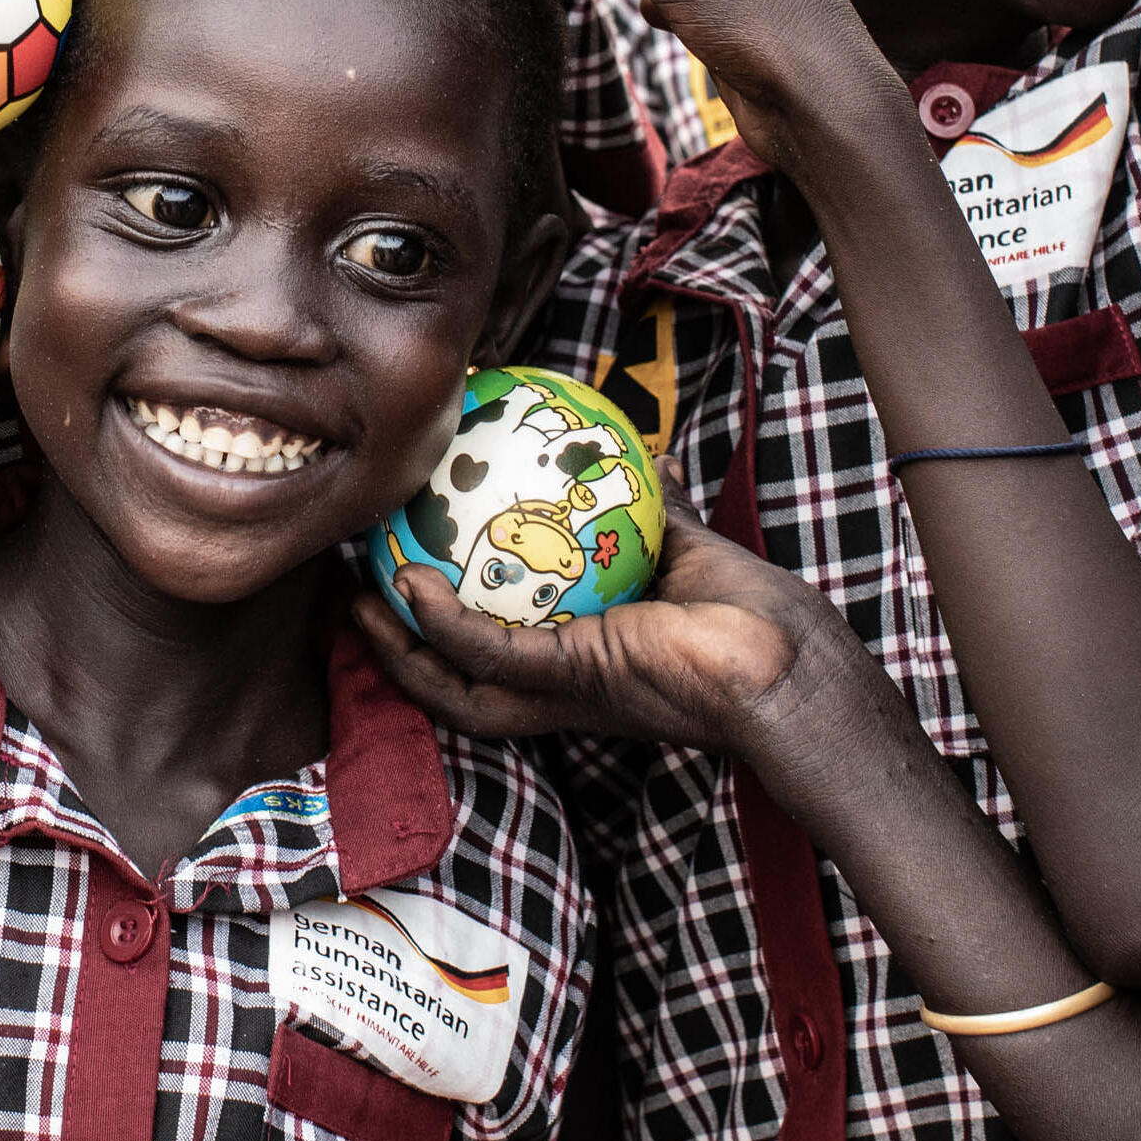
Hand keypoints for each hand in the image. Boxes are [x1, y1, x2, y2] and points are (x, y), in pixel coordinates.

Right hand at [354, 516, 857, 754]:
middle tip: (356, 594)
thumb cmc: (750, 615)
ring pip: (452, 684)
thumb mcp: (681, 548)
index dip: (441, 626)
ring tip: (358, 601)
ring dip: (399, 648)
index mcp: (582, 664)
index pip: (494, 655)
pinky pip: (487, 655)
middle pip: (453, 682)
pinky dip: (443, 626)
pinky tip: (410, 587)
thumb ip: (647, 505)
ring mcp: (562, 691)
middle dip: (398, 650)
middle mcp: (562, 689)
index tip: (404, 574)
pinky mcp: (573, 679)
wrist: (784, 659)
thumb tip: (637, 449)